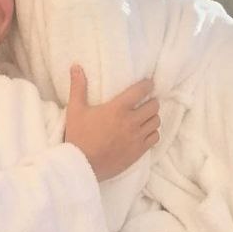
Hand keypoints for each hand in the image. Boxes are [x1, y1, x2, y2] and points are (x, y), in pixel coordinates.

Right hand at [64, 66, 159, 180]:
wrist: (82, 165)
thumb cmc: (78, 136)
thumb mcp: (75, 109)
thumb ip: (78, 87)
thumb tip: (76, 66)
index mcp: (118, 108)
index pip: (141, 90)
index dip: (148, 85)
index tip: (148, 84)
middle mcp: (131, 121)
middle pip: (154, 106)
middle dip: (151, 101)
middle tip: (145, 101)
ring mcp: (136, 137)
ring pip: (156, 121)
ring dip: (152, 117)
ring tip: (145, 116)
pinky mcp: (138, 151)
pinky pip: (155, 137)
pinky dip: (152, 132)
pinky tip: (145, 132)